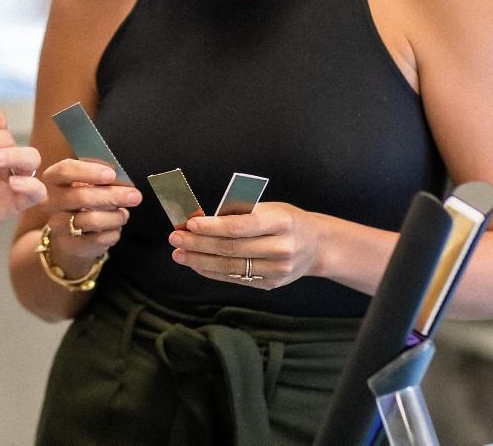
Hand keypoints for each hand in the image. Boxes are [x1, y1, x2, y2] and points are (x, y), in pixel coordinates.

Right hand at [38, 157, 141, 274]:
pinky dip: (113, 232)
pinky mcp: (71, 245)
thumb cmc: (82, 202)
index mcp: (53, 179)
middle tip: (134, 196)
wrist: (70, 235)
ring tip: (124, 214)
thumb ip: (101, 179)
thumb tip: (123, 180)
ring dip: (115, 216)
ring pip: (91, 220)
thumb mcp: (87, 184)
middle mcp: (51, 202)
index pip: (65, 170)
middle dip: (112, 195)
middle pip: (80, 196)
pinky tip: (115, 228)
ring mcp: (59, 225)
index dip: (89, 171)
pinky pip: (99, 239)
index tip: (111, 174)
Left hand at [169, 201, 323, 289]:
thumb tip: (200, 219)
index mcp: (282, 222)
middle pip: (231, 249)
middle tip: (175, 238)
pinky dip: (212, 271)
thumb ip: (239, 213)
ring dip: (200, 260)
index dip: (212, 226)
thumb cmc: (286, 220)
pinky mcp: (271, 284)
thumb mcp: (269, 208)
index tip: (189, 223)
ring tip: (179, 253)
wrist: (316, 246)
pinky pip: (235, 278)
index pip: (240, 227)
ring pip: (231, 267)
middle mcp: (282, 248)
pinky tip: (196, 264)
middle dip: (198, 243)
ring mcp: (278, 270)